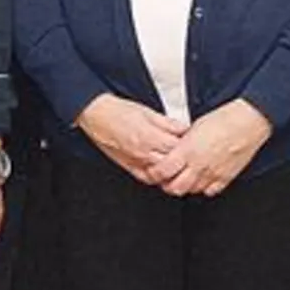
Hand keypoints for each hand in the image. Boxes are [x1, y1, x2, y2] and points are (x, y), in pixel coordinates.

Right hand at [75, 93, 189, 184]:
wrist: (97, 115)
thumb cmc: (119, 111)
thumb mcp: (148, 112)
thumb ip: (168, 123)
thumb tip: (184, 128)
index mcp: (148, 136)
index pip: (176, 147)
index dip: (186, 145)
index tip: (192, 142)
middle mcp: (142, 152)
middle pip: (170, 162)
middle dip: (180, 158)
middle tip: (187, 153)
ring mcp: (135, 162)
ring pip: (160, 174)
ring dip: (170, 169)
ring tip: (177, 162)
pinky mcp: (128, 167)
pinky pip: (147, 178)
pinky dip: (157, 176)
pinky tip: (162, 170)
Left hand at [146, 99, 271, 196]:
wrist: (248, 121)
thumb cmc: (224, 119)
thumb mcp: (195, 127)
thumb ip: (183, 143)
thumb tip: (175, 151)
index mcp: (188, 149)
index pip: (162, 171)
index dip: (155, 174)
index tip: (154, 171)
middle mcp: (199, 164)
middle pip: (175, 187)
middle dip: (168, 185)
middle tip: (167, 179)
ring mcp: (213, 173)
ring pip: (192, 191)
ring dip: (186, 186)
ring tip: (186, 177)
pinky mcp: (225, 177)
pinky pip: (209, 191)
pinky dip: (204, 187)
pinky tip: (203, 178)